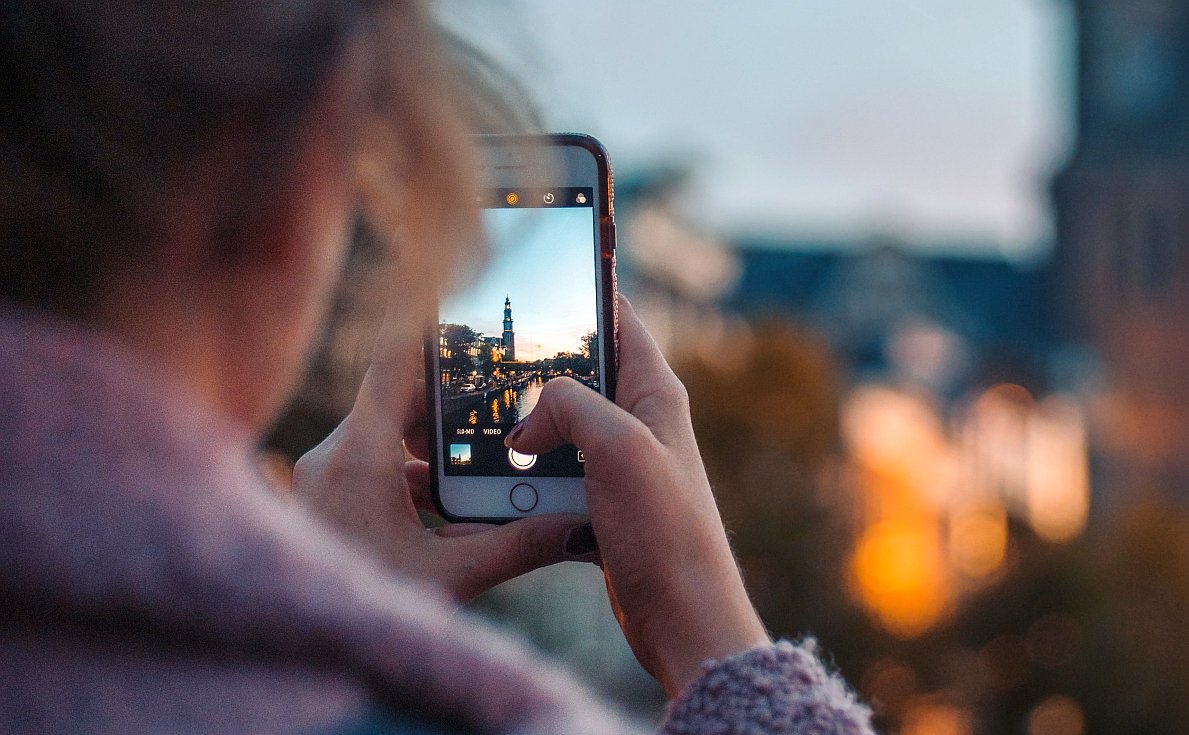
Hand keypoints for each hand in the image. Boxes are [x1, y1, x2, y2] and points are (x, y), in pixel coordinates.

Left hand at [291, 312, 588, 601]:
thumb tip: (580, 526)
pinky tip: (445, 490)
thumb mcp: (450, 580)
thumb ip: (518, 546)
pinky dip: (409, 462)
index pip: (394, 358)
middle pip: (399, 395)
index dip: (425, 316)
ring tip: (484, 432)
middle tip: (501, 378)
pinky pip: (370, 459)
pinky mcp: (323, 497)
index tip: (453, 283)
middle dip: (451, 390)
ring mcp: (323, 476)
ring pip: (384, 430)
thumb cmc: (363, 611)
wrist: (290, 656)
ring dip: (431, 433)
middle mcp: (334, 454)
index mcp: (359, 455)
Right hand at [506, 296, 769, 696]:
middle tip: (477, 364)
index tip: (531, 275)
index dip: (577, 292)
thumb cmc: (668, 533)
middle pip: (574, 373)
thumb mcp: (620, 449)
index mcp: (655, 391)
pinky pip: (551, 475)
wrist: (683, 620)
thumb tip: (526, 422)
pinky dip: (523, 478)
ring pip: (555, 428)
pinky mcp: (599, 504)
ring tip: (472, 430)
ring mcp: (617, 464)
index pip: (616, 318)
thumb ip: (570, 406)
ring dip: (519, 433)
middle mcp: (639, 420)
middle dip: (529, 371)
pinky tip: (492, 486)